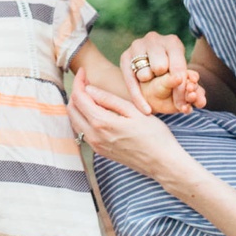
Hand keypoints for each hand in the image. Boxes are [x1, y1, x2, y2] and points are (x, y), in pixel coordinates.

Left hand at [69, 69, 199, 183]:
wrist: (163, 164)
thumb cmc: (155, 135)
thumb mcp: (134, 111)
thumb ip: (109, 99)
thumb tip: (89, 89)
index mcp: (102, 123)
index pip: (79, 97)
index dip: (79, 81)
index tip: (84, 71)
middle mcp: (94, 136)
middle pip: (72, 109)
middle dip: (76, 92)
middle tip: (87, 81)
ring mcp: (96, 146)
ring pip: (75, 121)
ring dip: (78, 105)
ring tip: (90, 93)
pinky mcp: (100, 151)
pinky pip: (83, 131)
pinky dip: (83, 118)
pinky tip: (95, 110)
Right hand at [121, 32, 193, 112]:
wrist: (148, 64)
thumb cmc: (171, 72)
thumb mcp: (183, 74)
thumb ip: (192, 86)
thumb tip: (201, 100)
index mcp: (172, 41)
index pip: (177, 67)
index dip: (180, 89)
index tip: (182, 106)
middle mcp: (154, 39)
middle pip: (160, 68)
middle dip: (163, 82)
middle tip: (164, 86)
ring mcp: (137, 45)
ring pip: (144, 73)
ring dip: (148, 82)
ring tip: (151, 81)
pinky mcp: (124, 55)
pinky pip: (130, 80)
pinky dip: (138, 97)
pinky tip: (146, 109)